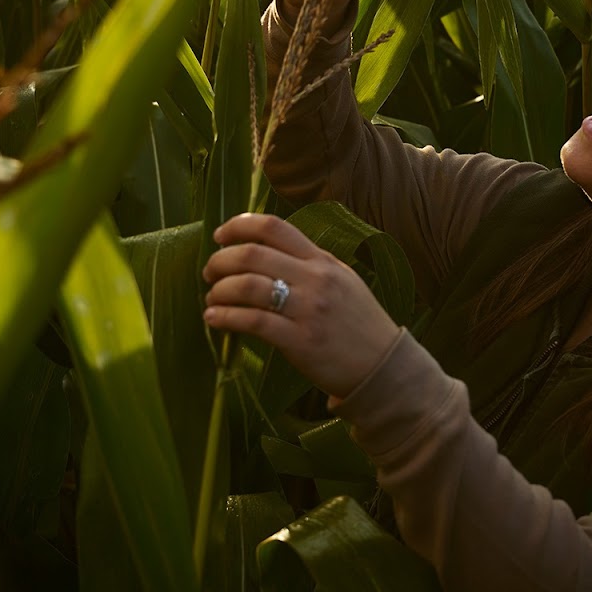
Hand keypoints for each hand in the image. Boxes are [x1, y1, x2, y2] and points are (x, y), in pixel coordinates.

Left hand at [202, 212, 399, 400]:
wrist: (382, 366)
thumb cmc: (358, 323)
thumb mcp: (342, 280)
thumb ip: (309, 264)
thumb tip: (265, 252)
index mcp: (322, 260)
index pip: (275, 227)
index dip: (240, 225)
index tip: (219, 236)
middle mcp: (315, 279)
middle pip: (253, 254)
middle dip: (220, 261)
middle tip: (209, 273)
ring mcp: (308, 309)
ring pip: (248, 286)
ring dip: (219, 290)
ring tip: (211, 300)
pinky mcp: (301, 341)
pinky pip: (253, 322)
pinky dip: (225, 317)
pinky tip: (214, 320)